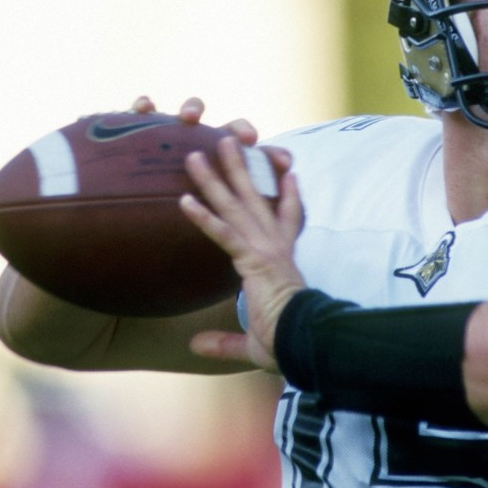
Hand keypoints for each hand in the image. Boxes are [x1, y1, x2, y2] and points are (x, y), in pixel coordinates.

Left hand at [179, 135, 305, 372]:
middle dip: (239, 168)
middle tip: (226, 140)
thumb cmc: (288, 344)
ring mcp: (265, 250)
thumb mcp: (251, 344)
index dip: (288, 196)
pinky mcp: (254, 261)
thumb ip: (223, 342)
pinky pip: (224, 234)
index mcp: (282, 261)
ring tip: (199, 152)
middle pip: (255, 199)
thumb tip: (194, 347)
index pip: (287, 220)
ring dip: (216, 178)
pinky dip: (203, 217)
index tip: (289, 175)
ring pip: (236, 206)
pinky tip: (183, 201)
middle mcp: (276, 248)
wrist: (303, 343)